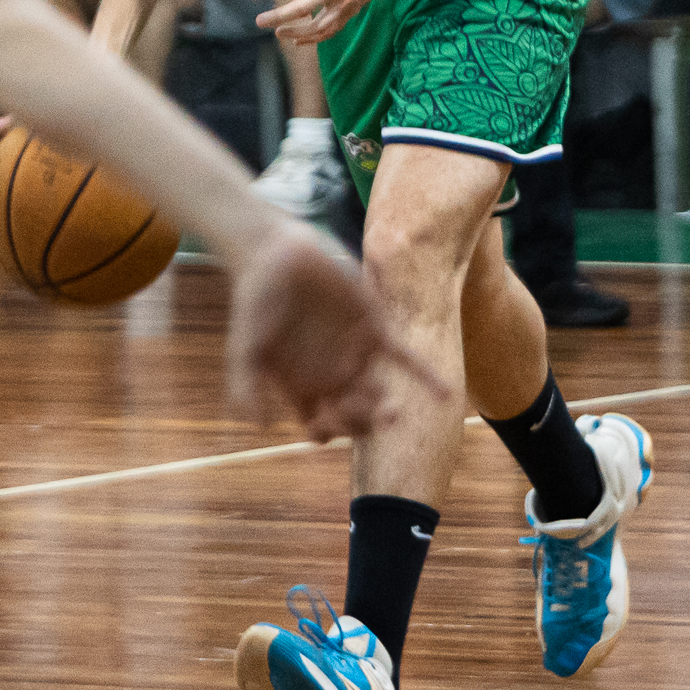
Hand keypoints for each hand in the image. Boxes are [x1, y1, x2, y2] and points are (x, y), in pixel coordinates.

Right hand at [226, 220, 448, 441]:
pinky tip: (444, 395)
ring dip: (386, 409)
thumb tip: (256, 426)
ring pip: (379, 396)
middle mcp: (332, 377)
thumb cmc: (253, 303)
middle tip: (359, 414)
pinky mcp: (374, 328)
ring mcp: (355, 354)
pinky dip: (425, 377)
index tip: (322, 426)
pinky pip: (404, 358)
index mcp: (303, 388)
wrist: (272, 255)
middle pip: (356, 418)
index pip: (323, 428)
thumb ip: (245, 385)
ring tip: (389, 409)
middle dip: (361, 425)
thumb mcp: (244, 348)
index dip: (326, 434)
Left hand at [247, 0, 401, 43]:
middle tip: (259, 21)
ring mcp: (344, 1)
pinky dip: (315, 38)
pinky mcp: (352, 9)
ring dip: (295, 32)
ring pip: (316, 26)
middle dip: (276, 16)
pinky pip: (331, 30)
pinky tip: (299, 39)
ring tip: (278, 33)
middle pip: (299, 8)